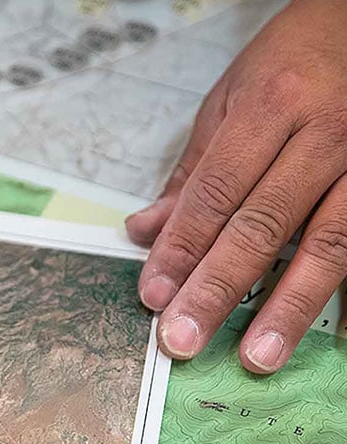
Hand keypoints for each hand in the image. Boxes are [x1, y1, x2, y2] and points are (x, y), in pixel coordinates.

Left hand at [126, 0, 346, 373]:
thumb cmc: (300, 57)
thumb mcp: (232, 97)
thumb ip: (193, 170)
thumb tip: (146, 232)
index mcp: (273, 105)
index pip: (215, 193)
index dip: (182, 249)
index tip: (154, 295)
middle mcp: (326, 132)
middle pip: (263, 224)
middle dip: (218, 288)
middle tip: (184, 338)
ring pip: (328, 243)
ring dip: (288, 306)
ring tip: (255, 356)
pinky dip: (342, 290)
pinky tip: (325, 328)